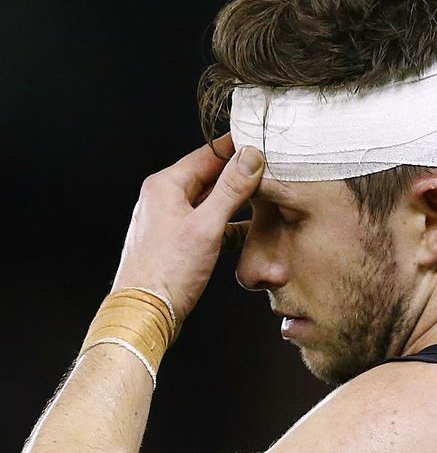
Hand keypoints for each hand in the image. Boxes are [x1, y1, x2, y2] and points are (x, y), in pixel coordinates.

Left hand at [111, 133, 262, 323]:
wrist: (145, 313)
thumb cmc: (168, 271)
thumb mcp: (206, 226)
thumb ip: (231, 189)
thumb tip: (250, 157)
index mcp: (166, 185)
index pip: (208, 154)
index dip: (236, 148)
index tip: (261, 142)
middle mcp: (165, 197)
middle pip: (210, 176)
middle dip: (239, 175)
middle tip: (271, 170)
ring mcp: (170, 219)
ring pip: (210, 200)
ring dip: (235, 200)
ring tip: (265, 197)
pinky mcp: (177, 240)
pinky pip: (207, 222)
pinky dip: (227, 223)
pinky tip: (248, 230)